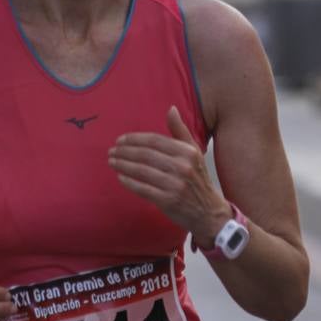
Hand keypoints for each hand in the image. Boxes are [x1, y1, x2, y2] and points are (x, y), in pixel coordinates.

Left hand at [108, 106, 232, 249]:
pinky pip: (143, 188)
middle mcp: (182, 167)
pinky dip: (129, 182)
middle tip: (112, 151)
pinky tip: (120, 177)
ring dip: (123, 165)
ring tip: (112, 162)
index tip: (120, 140)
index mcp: (187, 152)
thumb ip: (180, 131)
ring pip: (141, 171)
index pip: (155, 140)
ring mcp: (175, 184)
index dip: (134, 139)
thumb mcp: (194, 153)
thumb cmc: (198, 179)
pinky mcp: (168, 201)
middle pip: (145, 154)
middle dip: (124, 152)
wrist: (209, 212)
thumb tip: (171, 108)